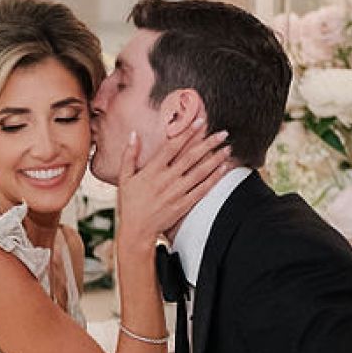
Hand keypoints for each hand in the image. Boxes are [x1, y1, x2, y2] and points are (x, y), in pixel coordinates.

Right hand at [115, 122, 235, 247]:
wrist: (136, 230)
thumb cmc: (129, 204)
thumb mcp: (124, 178)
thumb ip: (129, 155)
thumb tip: (133, 134)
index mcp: (152, 170)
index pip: (172, 146)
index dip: (187, 133)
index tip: (200, 122)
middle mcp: (166, 179)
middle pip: (191, 156)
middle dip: (209, 143)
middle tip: (223, 133)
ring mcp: (177, 192)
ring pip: (200, 172)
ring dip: (216, 159)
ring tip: (227, 148)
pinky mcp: (184, 204)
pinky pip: (202, 189)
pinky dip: (214, 178)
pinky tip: (223, 169)